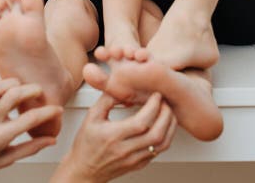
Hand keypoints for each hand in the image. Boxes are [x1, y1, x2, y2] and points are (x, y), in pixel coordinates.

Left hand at [0, 79, 62, 177]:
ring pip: (2, 86)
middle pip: (17, 95)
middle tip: (42, 95)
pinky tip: (8, 89)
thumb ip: (28, 149)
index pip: (30, 120)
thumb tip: (48, 141)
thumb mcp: (2, 161)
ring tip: (25, 90)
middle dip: (35, 90)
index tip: (56, 110)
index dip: (48, 112)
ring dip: (19, 84)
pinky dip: (3, 83)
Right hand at [51, 92, 176, 182]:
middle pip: (156, 133)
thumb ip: (107, 98)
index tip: (156, 95)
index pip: (141, 122)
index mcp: (113, 136)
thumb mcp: (91, 116)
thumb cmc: (86, 144)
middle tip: (165, 101)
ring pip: (162, 144)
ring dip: (170, 126)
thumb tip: (122, 83)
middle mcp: (125, 150)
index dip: (153, 106)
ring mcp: (134, 159)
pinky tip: (164, 125)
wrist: (84, 170)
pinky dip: (166, 136)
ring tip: (168, 112)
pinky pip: (159, 151)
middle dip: (166, 114)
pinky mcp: (139, 164)